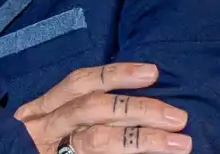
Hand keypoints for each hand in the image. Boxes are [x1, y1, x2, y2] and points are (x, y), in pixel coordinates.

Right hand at [14, 63, 190, 153]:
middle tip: (178, 117)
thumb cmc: (39, 146)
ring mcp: (52, 152)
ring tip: (180, 144)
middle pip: (93, 110)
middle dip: (139, 110)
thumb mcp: (53, 122)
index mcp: (44, 108)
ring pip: (97, 141)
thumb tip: (139, 94)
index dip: (116, 74)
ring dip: (142, 141)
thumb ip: (83, 109)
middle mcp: (45, 127)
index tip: (153, 72)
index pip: (81, 82)